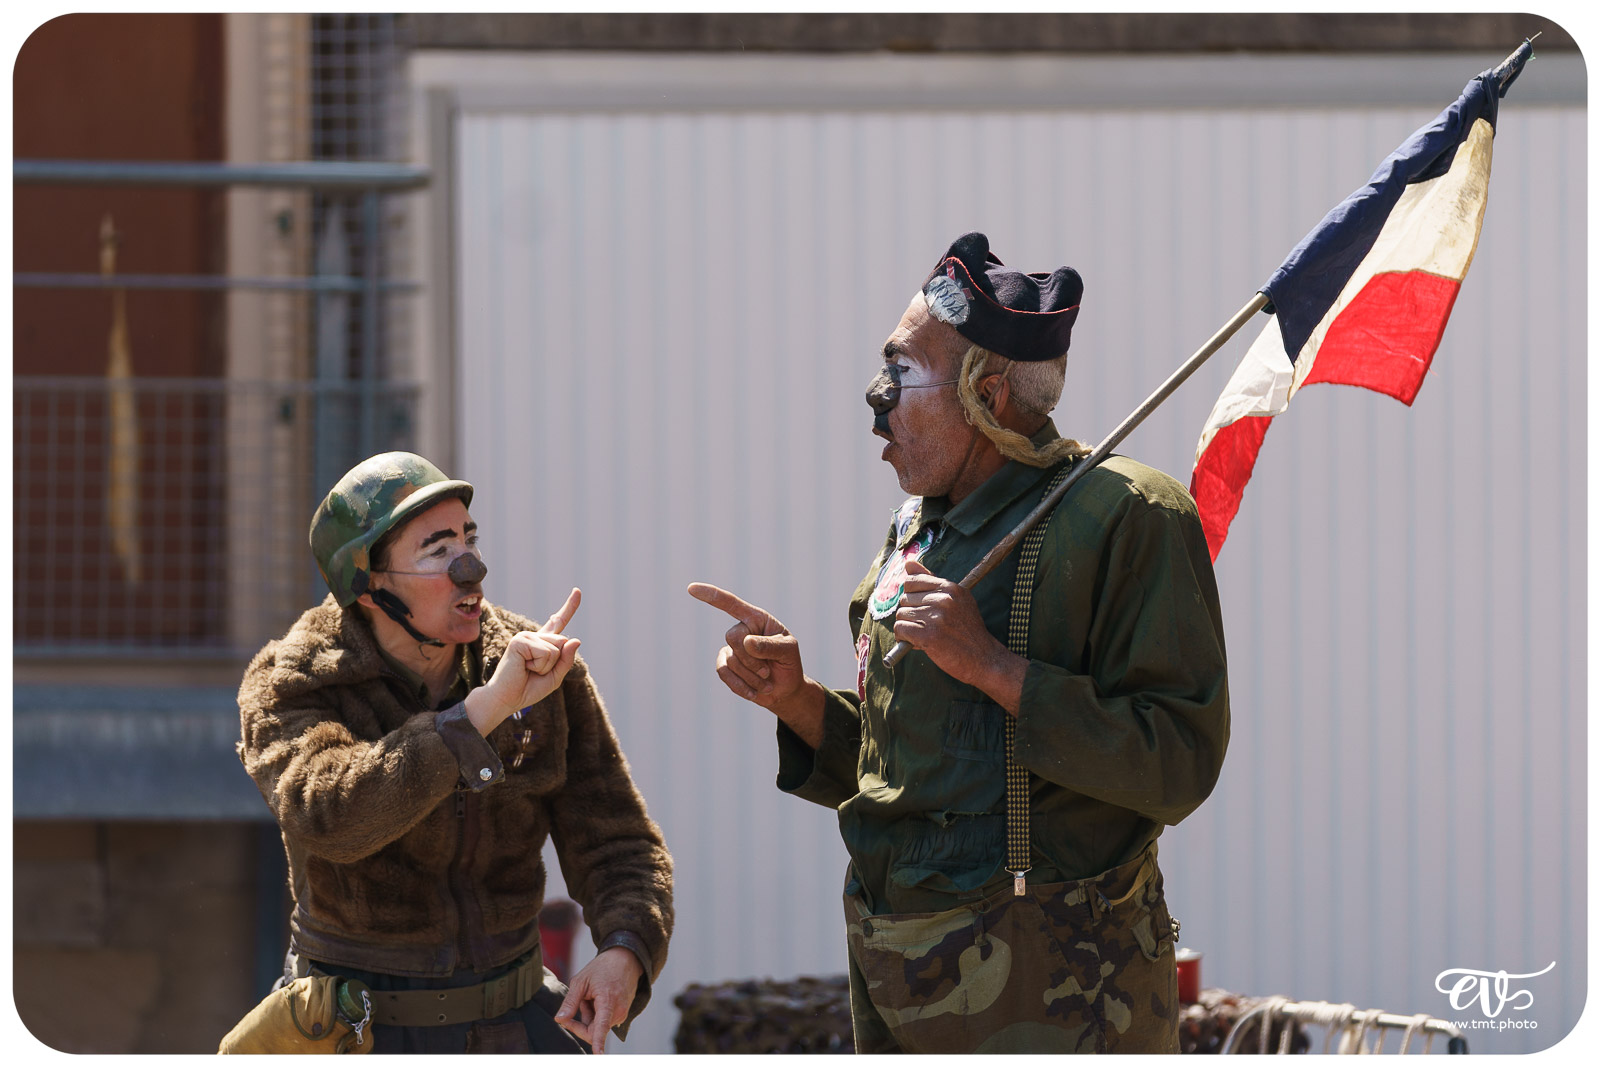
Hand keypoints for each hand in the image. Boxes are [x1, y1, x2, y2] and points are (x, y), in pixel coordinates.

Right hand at [465, 588, 581, 735]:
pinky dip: (540, 666)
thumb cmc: (527, 689)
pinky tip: (524, 667)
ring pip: (556, 649)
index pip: (558, 622)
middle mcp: (534, 636)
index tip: (577, 590)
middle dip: (556, 663)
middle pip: (564, 642)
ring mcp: (526, 636)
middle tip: (534, 672)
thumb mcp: (555, 677)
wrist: (506, 699)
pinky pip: (546, 653)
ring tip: (528, 670)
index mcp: (542, 643)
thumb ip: (567, 660)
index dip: (569, 607)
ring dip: (547, 666)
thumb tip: (575, 639)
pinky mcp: (520, 641)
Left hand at [554, 947, 642, 1053]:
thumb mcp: (581, 981)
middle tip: (580, 1001)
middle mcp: (618, 1011)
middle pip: (593, 1030)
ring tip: (592, 995)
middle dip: (582, 1020)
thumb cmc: (603, 967)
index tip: (598, 1055)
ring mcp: (622, 1013)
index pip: (601, 1027)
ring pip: (598, 1026)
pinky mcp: (623, 1013)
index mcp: (608, 1001)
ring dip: (590, 1014)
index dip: (598, 1043)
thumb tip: (559, 1020)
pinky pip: (605, 1021)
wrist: (625, 959)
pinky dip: (598, 1012)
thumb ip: (570, 1002)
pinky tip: (599, 997)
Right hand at [687, 582, 825, 745]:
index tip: (691, 588)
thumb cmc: (788, 663)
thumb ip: (770, 646)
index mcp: (756, 618)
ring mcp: (731, 648)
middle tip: (768, 672)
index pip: (731, 604)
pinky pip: (724, 673)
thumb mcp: (788, 651)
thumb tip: (746, 642)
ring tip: (766, 682)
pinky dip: (741, 686)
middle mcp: (741, 630)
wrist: (785, 688)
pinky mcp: (725, 665)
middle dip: (751, 659)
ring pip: (731, 660)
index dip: (711, 596)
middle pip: (733, 638)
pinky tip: (754, 692)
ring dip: (751, 676)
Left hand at [895, 560, 1026, 711]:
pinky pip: (900, 629)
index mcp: (951, 588)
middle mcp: (943, 599)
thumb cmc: (968, 630)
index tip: (920, 608)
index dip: (912, 596)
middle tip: (926, 626)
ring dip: (907, 627)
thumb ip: (931, 580)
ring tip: (923, 635)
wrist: (983, 658)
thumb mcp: (957, 600)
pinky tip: (916, 643)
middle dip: (911, 614)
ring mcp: (936, 617)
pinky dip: (903, 638)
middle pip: (905, 599)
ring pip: (901, 615)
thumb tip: (908, 562)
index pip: (912, 581)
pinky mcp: (928, 635)